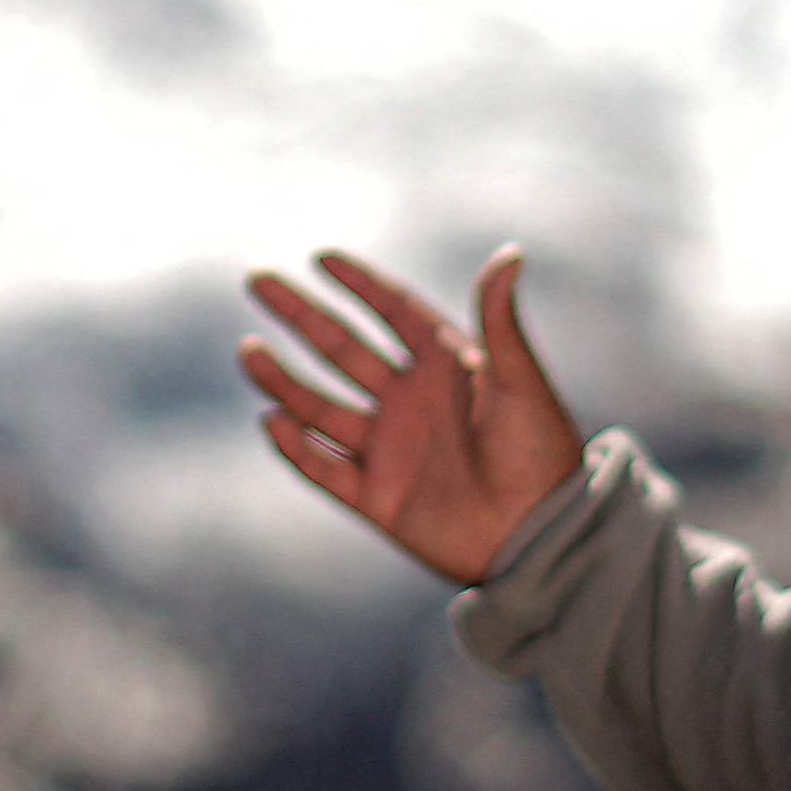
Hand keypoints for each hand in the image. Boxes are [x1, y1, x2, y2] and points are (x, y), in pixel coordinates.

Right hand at [239, 244, 585, 585]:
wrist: (540, 537)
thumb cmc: (541, 453)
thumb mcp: (521, 381)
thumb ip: (501, 321)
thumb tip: (511, 253)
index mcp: (448, 367)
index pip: (394, 312)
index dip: (360, 284)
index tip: (322, 257)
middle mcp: (412, 402)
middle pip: (344, 349)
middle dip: (302, 316)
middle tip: (259, 282)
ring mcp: (392, 449)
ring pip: (322, 408)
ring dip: (284, 381)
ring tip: (249, 351)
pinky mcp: (379, 498)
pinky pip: (326, 470)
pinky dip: (297, 449)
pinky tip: (272, 420)